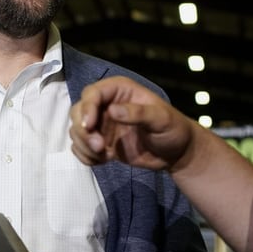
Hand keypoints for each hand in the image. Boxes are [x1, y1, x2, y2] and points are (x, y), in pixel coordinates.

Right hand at [69, 76, 192, 172]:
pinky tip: (103, 160)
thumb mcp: (162, 119)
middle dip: (83, 131)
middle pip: (78, 111)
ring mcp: (102, 124)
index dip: (87, 108)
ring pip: (76, 130)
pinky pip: (80, 147)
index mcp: (120, 90)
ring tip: (104, 156)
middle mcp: (106, 104)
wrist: (176, 153)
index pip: (92, 93)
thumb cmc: (174, 130)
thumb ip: (139, 113)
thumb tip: (113, 111)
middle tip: (99, 146)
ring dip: (84, 145)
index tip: (90, 126)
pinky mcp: (100, 142)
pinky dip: (86, 156)